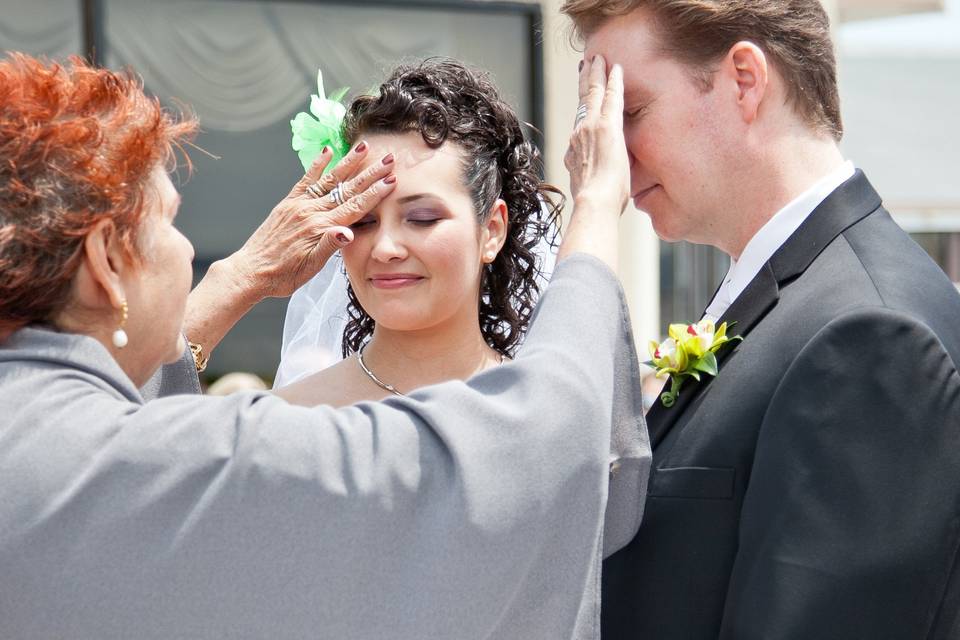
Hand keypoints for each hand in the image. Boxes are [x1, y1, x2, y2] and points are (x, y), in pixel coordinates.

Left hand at [226, 141, 397, 300]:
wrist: (250, 272)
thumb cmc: (283, 275)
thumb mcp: (310, 267)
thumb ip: (330, 246)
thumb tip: (348, 232)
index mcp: (320, 228)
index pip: (354, 207)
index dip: (374, 193)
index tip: (391, 180)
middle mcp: (310, 212)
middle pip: (347, 189)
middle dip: (369, 173)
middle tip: (388, 159)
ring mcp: (299, 205)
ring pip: (329, 180)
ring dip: (348, 163)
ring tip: (363, 147)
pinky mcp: (288, 203)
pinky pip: (305, 180)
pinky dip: (317, 165)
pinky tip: (327, 152)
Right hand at [558, 56, 628, 270]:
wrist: (594, 205)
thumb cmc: (595, 208)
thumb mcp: (588, 192)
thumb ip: (588, 184)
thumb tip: (588, 195)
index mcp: (575, 152)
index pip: (579, 124)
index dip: (580, 108)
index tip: (582, 98)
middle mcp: (578, 136)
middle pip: (579, 103)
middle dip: (583, 82)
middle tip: (587, 65)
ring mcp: (590, 129)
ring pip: (591, 94)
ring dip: (595, 75)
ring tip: (598, 60)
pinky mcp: (606, 126)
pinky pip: (610, 97)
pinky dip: (613, 82)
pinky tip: (616, 69)